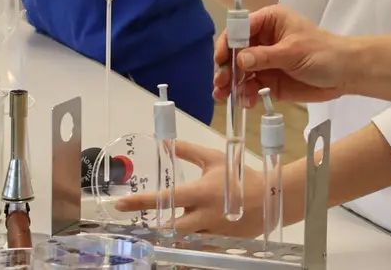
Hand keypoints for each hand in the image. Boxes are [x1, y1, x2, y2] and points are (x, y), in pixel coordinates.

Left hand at [113, 140, 276, 236]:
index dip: (141, 202)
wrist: (271, 198)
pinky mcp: (220, 242)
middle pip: (171, 228)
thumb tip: (167, 143)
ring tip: (161, 236)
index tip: (120, 204)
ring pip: (183, 241)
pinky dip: (188, 245)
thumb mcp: (214, 159)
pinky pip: (198, 247)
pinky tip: (182, 243)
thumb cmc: (240, 176)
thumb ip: (189, 152)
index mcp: (201, 192)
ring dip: (172, 237)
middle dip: (156, 228)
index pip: (165, 198)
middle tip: (143, 227)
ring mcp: (212, 232)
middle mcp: (204, 215)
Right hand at [214, 6, 349, 104]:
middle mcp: (262, 40)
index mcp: (268, 21)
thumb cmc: (323, 53)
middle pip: (234, 52)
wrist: (345, 74)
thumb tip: (239, 60)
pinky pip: (249, 87)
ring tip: (225, 97)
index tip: (220, 60)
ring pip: (239, 72)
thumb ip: (265, 56)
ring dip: (230, 84)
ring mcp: (263, 62)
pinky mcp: (268, 81)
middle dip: (225, 68)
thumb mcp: (293, 52)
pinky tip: (246, 102)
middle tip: (221, 83)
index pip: (239, 28)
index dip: (227, 43)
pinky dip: (244, 95)